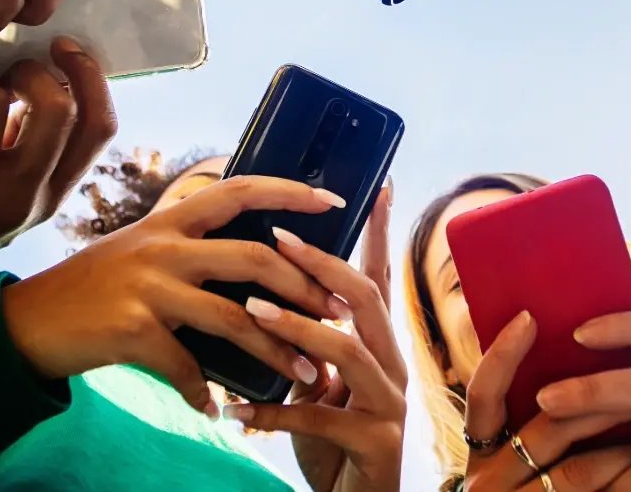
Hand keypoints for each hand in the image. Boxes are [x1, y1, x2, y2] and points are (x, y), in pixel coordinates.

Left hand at [0, 38, 115, 329]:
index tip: (61, 48)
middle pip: (58, 109)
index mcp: (48, 198)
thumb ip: (30, 151)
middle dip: (29, 71)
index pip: (99, 129)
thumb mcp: (7, 198)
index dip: (89, 76)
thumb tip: (42, 77)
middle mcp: (18, 200)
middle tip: (1, 75)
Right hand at [0, 176, 349, 413]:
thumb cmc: (92, 289)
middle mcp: (162, 246)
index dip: (290, 191)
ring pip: (234, 317)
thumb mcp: (140, 250)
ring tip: (308, 374)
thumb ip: (189, 248)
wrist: (27, 322)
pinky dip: (203, 391)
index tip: (334, 200)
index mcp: (170, 222)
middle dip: (305, 287)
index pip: (239, 190)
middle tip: (338, 312)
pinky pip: (186, 366)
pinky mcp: (132, 329)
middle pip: (254, 258)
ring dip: (279, 350)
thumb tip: (255, 260)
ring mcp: (147, 287)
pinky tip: (214, 408)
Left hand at [224, 186, 406, 491]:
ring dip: (296, 327)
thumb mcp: (319, 388)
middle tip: (278, 240)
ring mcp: (389, 406)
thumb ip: (309, 346)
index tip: (375, 186)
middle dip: (323, 266)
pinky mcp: (375, 444)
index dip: (378, 233)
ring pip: (348, 350)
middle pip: (366, 301)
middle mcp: (394, 368)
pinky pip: (320, 418)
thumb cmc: (333, 445)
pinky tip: (236, 411)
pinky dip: (273, 412)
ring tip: (251, 311)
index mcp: (381, 348)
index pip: (379, 279)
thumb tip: (269, 297)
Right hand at [460, 312, 630, 491]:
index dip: (502, 357)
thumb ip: (539, 427)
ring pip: (581, 470)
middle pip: (546, 430)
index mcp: (482, 462)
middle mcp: (488, 487)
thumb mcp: (523, 468)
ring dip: (630, 442)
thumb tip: (577, 360)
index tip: (529, 318)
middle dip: (600, 399)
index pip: (483, 399)